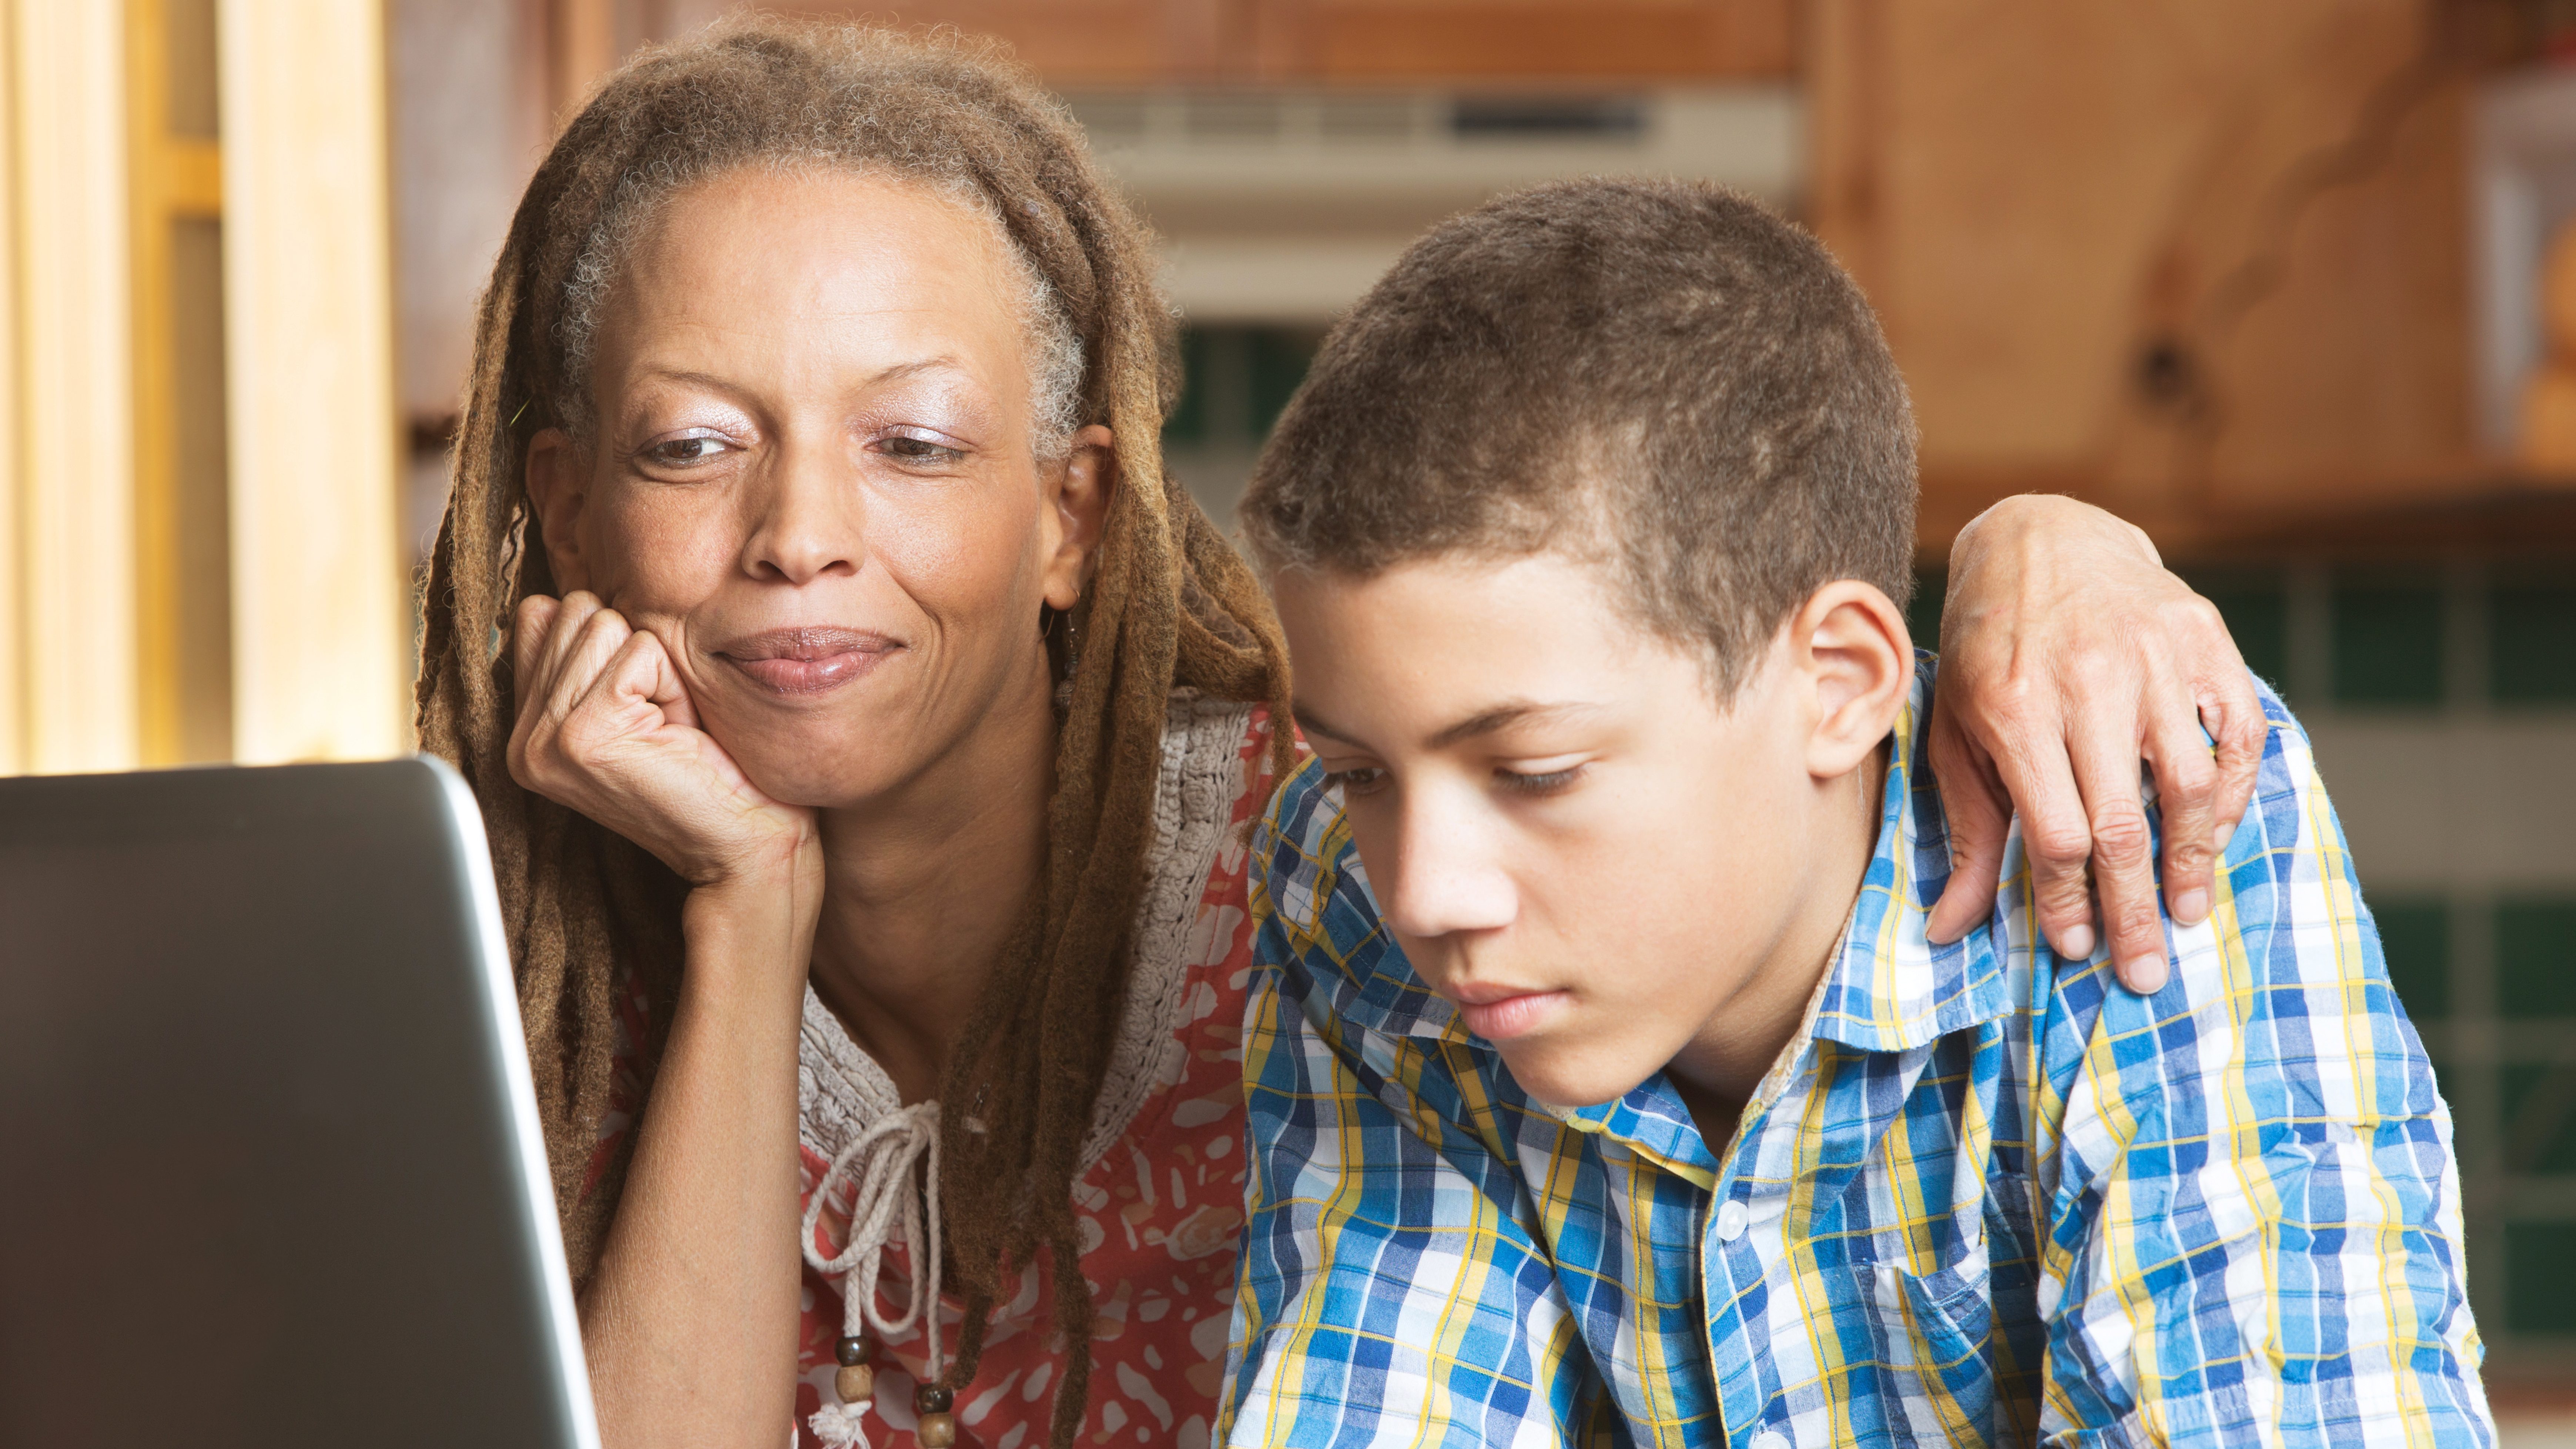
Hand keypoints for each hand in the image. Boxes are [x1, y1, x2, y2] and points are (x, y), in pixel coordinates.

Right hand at [508, 591, 815, 889]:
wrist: (747, 844)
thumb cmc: (710, 769)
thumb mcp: (638, 703)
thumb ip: (590, 655)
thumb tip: (566, 594)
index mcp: (528, 729)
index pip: (544, 613)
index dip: (614, 641)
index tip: (641, 704)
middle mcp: (524, 738)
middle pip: (576, 609)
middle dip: (636, 652)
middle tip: (661, 721)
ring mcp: (546, 739)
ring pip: (605, 624)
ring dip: (658, 669)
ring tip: (669, 728)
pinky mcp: (584, 735)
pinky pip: (639, 652)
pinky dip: (674, 685)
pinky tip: (679, 735)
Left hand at [1923, 496, 2265, 993]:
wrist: (2040, 537)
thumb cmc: (1989, 648)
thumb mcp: (1957, 731)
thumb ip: (1967, 829)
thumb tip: (1951, 929)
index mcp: (2015, 708)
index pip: (2057, 833)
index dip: (2068, 900)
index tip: (2074, 947)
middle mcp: (2088, 680)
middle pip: (2124, 825)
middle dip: (2134, 910)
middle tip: (2146, 973)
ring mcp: (2155, 655)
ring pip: (2192, 786)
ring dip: (2195, 862)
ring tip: (2188, 913)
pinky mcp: (2204, 636)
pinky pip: (2238, 733)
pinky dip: (2234, 794)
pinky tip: (2214, 836)